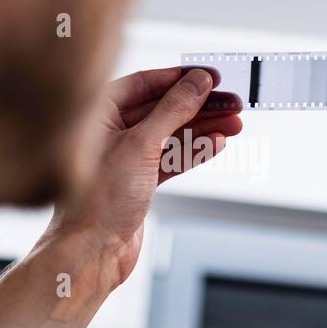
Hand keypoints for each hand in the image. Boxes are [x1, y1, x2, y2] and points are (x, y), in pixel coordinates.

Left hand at [46, 66, 243, 287]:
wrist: (92, 251)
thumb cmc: (98, 200)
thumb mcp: (141, 145)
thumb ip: (172, 110)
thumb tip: (197, 82)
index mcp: (97, 114)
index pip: (145, 83)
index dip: (180, 78)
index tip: (210, 76)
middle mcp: (109, 131)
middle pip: (163, 108)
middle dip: (199, 105)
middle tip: (232, 102)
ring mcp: (125, 157)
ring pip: (171, 134)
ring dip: (203, 128)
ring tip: (234, 123)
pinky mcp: (138, 181)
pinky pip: (171, 158)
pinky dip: (194, 152)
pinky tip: (216, 144)